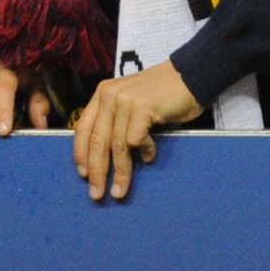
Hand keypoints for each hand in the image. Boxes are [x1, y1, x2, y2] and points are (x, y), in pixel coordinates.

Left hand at [72, 61, 201, 200]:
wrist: (188, 76)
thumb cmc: (160, 96)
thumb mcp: (129, 105)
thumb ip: (115, 123)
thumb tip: (102, 160)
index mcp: (102, 93)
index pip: (83, 127)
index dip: (81, 154)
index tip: (83, 176)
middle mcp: (110, 94)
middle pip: (98, 140)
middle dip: (97, 171)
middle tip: (97, 195)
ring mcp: (125, 99)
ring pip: (117, 145)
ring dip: (120, 172)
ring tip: (120, 191)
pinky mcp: (142, 106)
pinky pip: (136, 140)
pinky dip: (144, 152)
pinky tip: (151, 155)